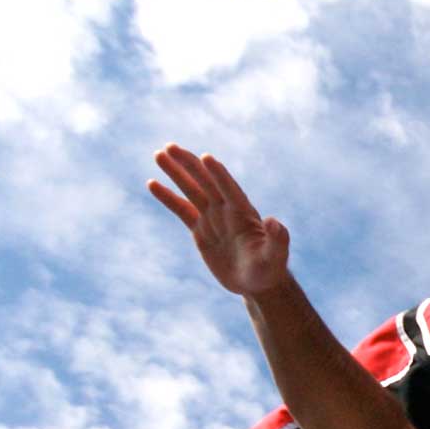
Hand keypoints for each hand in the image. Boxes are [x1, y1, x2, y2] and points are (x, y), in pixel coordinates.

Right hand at [150, 145, 291, 295]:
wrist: (257, 282)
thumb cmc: (270, 269)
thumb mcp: (276, 256)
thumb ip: (277, 239)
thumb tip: (274, 221)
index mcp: (244, 213)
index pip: (229, 189)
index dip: (219, 175)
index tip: (206, 158)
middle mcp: (227, 210)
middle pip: (206, 182)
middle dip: (189, 164)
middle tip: (170, 146)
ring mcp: (212, 218)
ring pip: (191, 190)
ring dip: (176, 172)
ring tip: (159, 154)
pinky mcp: (200, 230)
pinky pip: (181, 209)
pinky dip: (168, 197)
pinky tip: (152, 183)